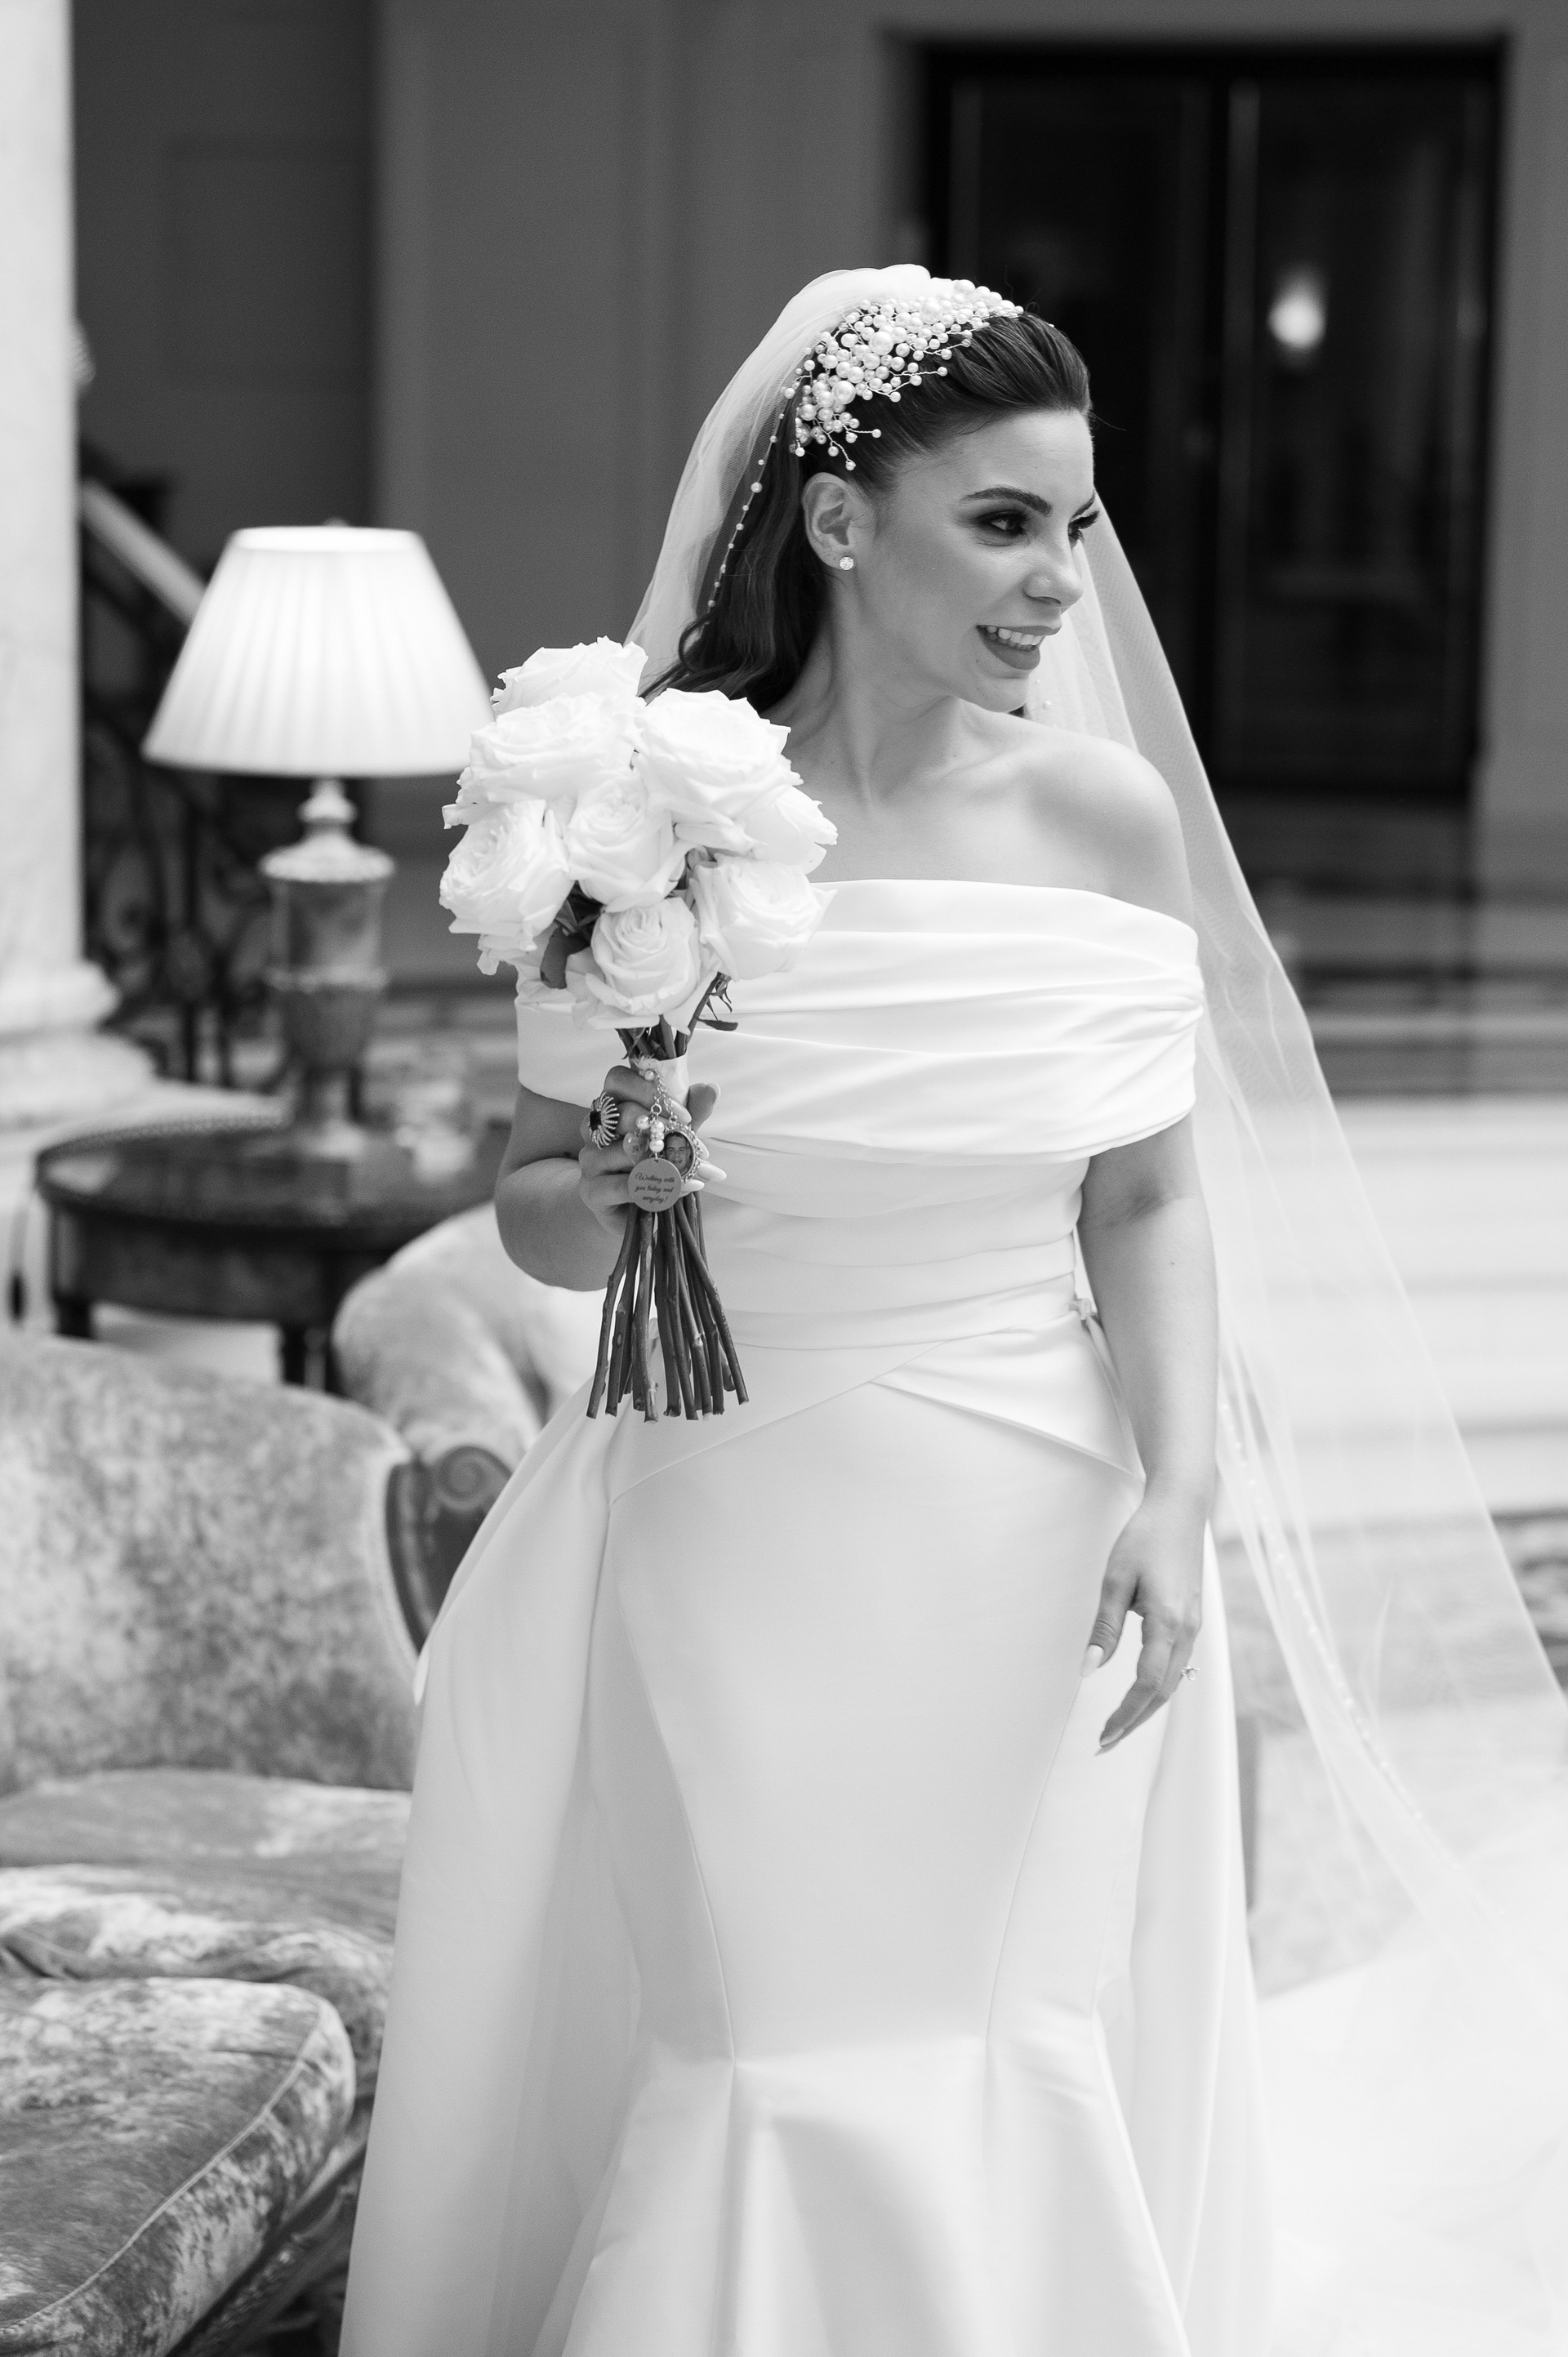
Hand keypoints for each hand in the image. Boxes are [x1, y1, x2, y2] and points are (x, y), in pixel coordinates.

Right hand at [576, 1064, 719, 1238]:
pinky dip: (656, 1186)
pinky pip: (622, 1185)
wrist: (635, 1213)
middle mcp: (595, 1129)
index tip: (684, 1114)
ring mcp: (589, 1159)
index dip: (649, 1091)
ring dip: (665, 1161)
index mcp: (613, 1107)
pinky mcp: (590, 1190)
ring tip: (697, 1170)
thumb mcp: (678, 1137)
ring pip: (622, 1150)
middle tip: (693, 1145)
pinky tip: (682, 1187)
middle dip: (663, 1128)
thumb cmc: (655, 1166)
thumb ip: (692, 1114)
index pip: (617, 1080)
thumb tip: (711, 1088)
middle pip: (621, 1113)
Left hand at [1080, 1492, 1204, 1750]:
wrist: (1181, 1508)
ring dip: (1147, 1707)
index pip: (1148, 1684)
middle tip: (1105, 1743)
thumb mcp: (1115, 1579)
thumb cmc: (1145, 1537)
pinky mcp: (1192, 1619)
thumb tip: (1089, 1669)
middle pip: (1165, 1692)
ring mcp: (1194, 1625)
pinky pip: (1178, 1665)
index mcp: (1169, 1621)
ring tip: (1119, 1726)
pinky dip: (1159, 1688)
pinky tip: (1141, 1695)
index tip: (1104, 1733)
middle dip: (1135, 1721)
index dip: (1126, 1713)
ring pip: (1174, 1681)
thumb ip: (1105, 1628)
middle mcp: (1188, 1629)